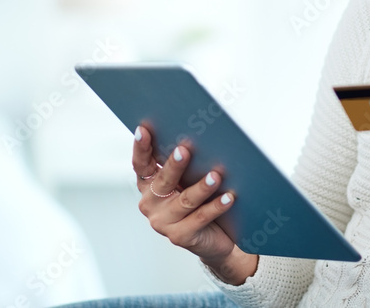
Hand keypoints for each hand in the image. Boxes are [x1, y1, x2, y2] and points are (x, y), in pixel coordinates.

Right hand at [132, 125, 256, 284]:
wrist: (214, 239)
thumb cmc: (200, 203)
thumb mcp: (188, 182)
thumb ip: (187, 165)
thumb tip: (203, 136)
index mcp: (149, 186)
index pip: (141, 165)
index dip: (141, 148)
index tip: (144, 130)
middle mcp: (151, 204)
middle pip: (163, 181)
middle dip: (174, 165)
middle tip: (185, 150)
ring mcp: (163, 223)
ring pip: (184, 201)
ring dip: (201, 187)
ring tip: (215, 176)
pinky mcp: (180, 236)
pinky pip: (201, 218)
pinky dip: (216, 207)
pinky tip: (228, 197)